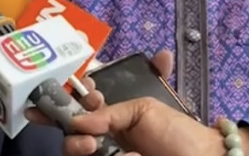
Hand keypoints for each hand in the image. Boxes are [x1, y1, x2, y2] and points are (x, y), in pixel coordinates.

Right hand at [66, 97, 223, 155]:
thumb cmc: (178, 133)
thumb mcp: (143, 110)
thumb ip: (109, 111)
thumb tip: (76, 120)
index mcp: (109, 121)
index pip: (77, 112)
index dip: (71, 105)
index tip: (81, 100)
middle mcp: (103, 143)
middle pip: (71, 141)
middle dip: (74, 138)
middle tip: (89, 141)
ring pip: (77, 155)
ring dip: (83, 149)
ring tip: (104, 149)